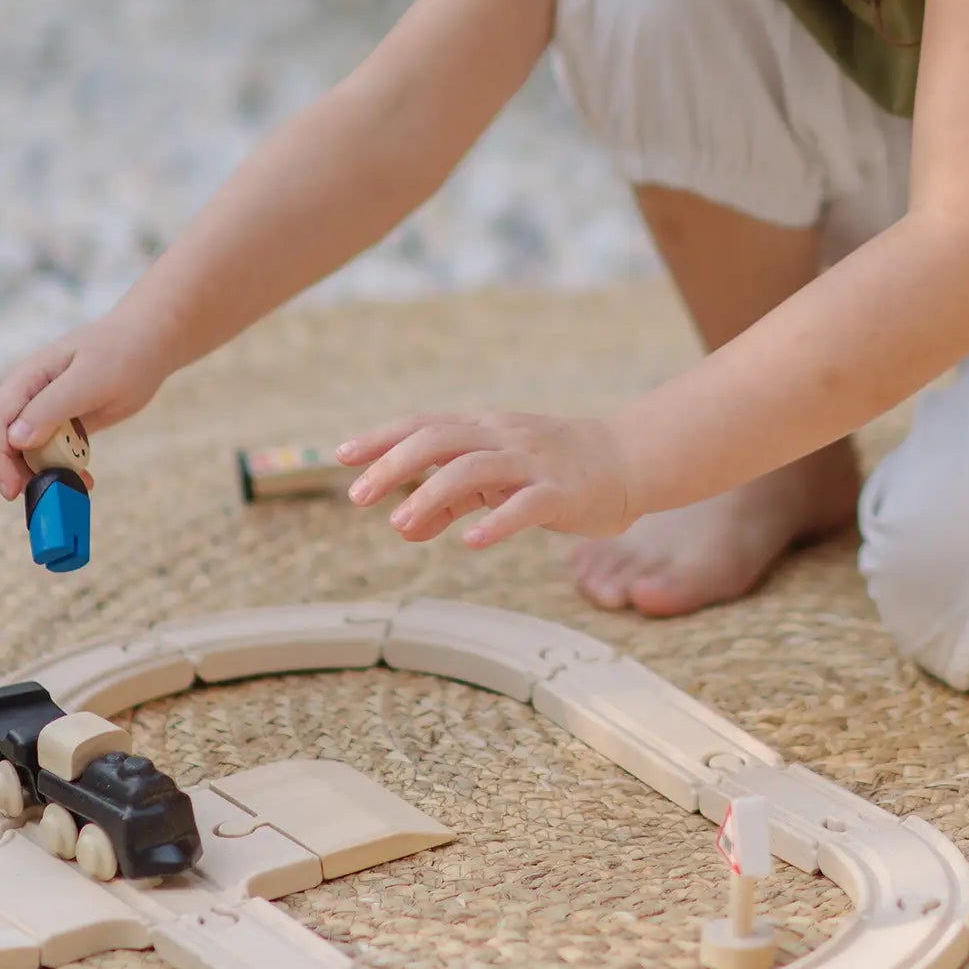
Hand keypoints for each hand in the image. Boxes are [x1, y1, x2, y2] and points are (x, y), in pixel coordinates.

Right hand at [0, 310, 171, 500]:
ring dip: (43, 475)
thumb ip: (51, 407)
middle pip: (3, 444)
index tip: (12, 489)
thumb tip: (15, 439)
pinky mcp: (63, 424)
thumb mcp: (89, 380)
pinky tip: (85, 478)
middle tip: (43, 496)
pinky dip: (62, 470)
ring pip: (27, 454)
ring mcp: (45, 412)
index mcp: (25, 379)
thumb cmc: (120, 353)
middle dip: (15, 474)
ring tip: (76, 485)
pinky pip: (51, 454)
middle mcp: (28, 397)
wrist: (149, 344)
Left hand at [337, 410, 636, 547]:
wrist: (627, 460)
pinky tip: (471, 542)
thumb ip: (449, 501)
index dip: (381, 438)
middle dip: (394, 466)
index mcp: (483, 429)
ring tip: (400, 523)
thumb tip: (401, 525)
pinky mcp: (560, 492)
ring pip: (474, 469)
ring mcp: (532, 463)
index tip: (341, 456)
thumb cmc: (553, 468)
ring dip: (432, 495)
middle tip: (357, 497)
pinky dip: (496, 522)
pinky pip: (525, 506)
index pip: (423, 426)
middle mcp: (502, 438)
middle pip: (439, 441)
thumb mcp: (496, 479)